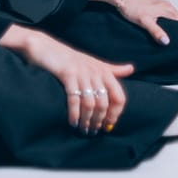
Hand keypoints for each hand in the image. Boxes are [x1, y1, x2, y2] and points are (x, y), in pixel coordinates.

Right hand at [0, 25, 133, 134]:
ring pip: (90, 103)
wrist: (46, 46)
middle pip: (105, 103)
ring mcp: (82, 73)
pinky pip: (74, 99)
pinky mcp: (67, 74)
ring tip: (83, 129)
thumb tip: (131, 69)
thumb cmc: (70, 57)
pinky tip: (72, 122)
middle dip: (99, 120)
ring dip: (87, 120)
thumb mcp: (94, 62)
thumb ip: (112, 69)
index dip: (115, 114)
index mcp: (104, 71)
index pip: (119, 97)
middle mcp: (96, 72)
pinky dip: (74, 113)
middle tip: (92, 130)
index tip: (108, 125)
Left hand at [91, 0, 177, 44]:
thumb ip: (156, 31)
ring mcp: (161, 5)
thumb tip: (167, 41)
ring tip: (172, 40)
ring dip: (174, 28)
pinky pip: (166, 16)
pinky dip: (168, 24)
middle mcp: (167, 6)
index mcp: (168, 9)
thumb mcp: (144, 21)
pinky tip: (162, 30)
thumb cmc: (131, 6)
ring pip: (173, 19)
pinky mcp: (155, 6)